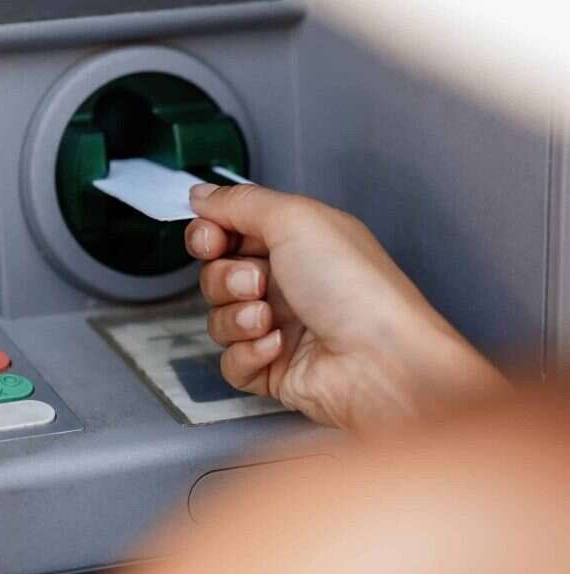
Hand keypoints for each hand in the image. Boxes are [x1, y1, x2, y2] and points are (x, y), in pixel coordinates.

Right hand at [185, 183, 506, 430]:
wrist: (382, 362)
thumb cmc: (356, 288)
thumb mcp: (296, 219)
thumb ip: (240, 202)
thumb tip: (200, 194)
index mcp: (295, 242)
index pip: (228, 233)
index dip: (209, 235)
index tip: (211, 240)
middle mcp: (285, 283)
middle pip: (215, 276)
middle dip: (226, 279)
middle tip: (257, 282)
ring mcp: (278, 328)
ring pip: (218, 320)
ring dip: (237, 318)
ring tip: (270, 319)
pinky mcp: (273, 370)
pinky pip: (230, 362)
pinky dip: (247, 355)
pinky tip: (277, 348)